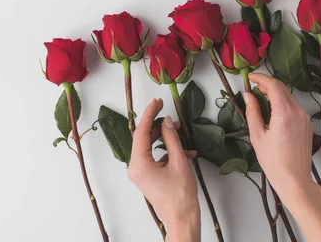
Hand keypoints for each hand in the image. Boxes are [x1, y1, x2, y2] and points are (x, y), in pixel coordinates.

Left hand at [128, 98, 199, 240]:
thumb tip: (167, 121)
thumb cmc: (181, 194)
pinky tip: (185, 152)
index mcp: (139, 164)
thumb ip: (172, 139)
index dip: (150, 114)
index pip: (141, 132)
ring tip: (180, 133)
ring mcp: (140, 173)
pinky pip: (155, 157)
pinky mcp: (147, 176)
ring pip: (150, 147)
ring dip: (165, 139)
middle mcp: (135, 168)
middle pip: (144, 138)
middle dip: (159, 127)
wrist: (182, 219)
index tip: (158, 101)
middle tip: (173, 118)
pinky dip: (168, 152)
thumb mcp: (179, 161)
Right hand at [244, 73, 314, 200]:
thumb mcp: (257, 136)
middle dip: (267, 85)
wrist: (295, 180)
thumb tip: (248, 95)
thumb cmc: (274, 162)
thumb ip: (252, 112)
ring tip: (261, 101)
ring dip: (275, 95)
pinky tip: (273, 113)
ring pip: (288, 98)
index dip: (261, 78)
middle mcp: (298, 112)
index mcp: (284, 114)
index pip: (274, 86)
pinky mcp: (307, 124)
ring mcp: (305, 118)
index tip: (250, 78)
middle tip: (253, 88)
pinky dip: (282, 104)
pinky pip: (294, 108)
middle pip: (282, 89)